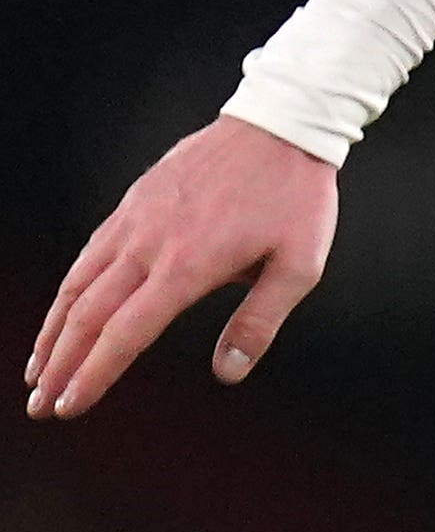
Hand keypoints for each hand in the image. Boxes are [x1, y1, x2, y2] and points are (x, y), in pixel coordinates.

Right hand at [27, 117, 338, 418]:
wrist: (280, 126)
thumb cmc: (296, 198)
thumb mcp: (300, 265)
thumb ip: (260, 320)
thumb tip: (229, 372)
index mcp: (187, 266)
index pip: (125, 334)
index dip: (94, 374)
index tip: (70, 406)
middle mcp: (149, 244)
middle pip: (87, 316)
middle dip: (59, 365)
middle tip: (41, 406)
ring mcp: (135, 221)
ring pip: (77, 284)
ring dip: (52, 332)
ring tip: (37, 370)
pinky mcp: (134, 203)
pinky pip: (89, 254)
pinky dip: (68, 290)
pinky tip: (64, 313)